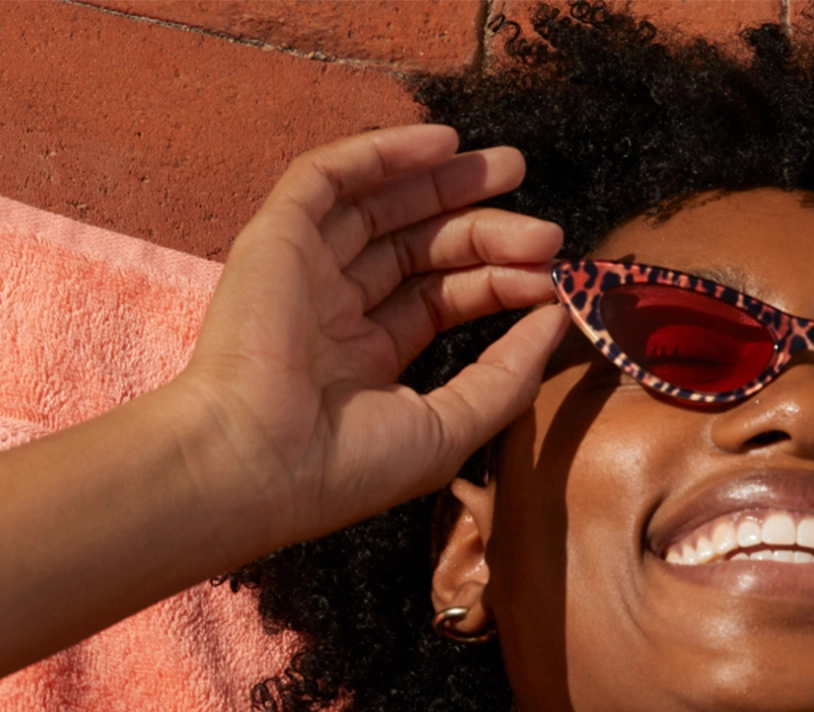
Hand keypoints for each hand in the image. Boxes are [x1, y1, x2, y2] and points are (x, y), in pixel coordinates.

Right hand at [174, 124, 565, 549]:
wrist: (256, 465)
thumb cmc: (345, 467)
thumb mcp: (450, 426)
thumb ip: (508, 374)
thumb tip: (556, 318)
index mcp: (365, 358)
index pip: (444, 299)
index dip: (500, 281)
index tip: (552, 277)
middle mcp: (333, 310)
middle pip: (421, 248)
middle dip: (485, 227)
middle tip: (547, 231)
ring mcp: (304, 272)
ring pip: (382, 205)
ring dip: (445, 180)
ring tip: (511, 167)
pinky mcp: (276, 238)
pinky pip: (329, 176)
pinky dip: (382, 152)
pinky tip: (441, 142)